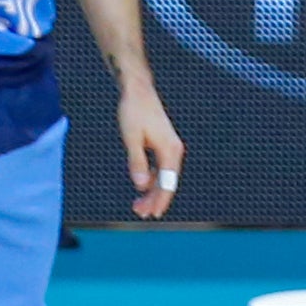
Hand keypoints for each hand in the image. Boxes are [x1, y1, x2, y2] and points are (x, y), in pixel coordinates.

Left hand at [118, 77, 183, 219]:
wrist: (138, 91)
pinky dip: (152, 179)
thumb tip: (140, 185)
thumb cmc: (134, 112)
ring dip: (152, 191)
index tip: (153, 214)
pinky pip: (161, 168)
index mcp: (169, 149)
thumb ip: (136, 162)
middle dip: (155, 199)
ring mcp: (170, 147)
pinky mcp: (163, 145)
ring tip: (138, 205)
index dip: (160, 200)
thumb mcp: (131, 138)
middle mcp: (174, 149)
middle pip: (167, 181)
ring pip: (164, 176)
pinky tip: (141, 185)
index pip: (167, 182)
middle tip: (140, 213)